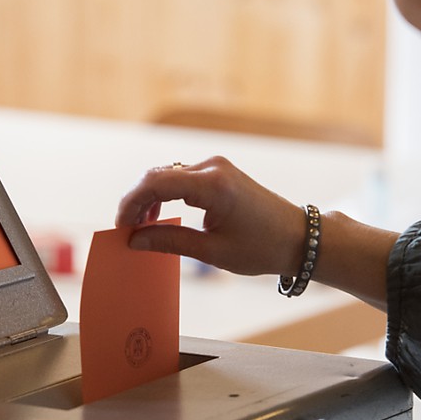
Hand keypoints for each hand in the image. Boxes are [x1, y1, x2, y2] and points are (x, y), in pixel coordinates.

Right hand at [115, 156, 305, 275]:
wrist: (299, 238)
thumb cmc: (263, 247)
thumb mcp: (212, 252)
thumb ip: (170, 241)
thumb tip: (135, 240)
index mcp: (213, 185)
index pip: (155, 183)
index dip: (131, 203)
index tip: (121, 227)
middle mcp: (213, 168)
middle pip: (157, 175)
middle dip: (136, 202)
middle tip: (127, 231)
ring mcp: (216, 167)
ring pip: (167, 175)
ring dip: (149, 199)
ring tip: (142, 228)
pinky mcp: (219, 172)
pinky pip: (181, 178)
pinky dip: (164, 195)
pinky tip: (159, 217)